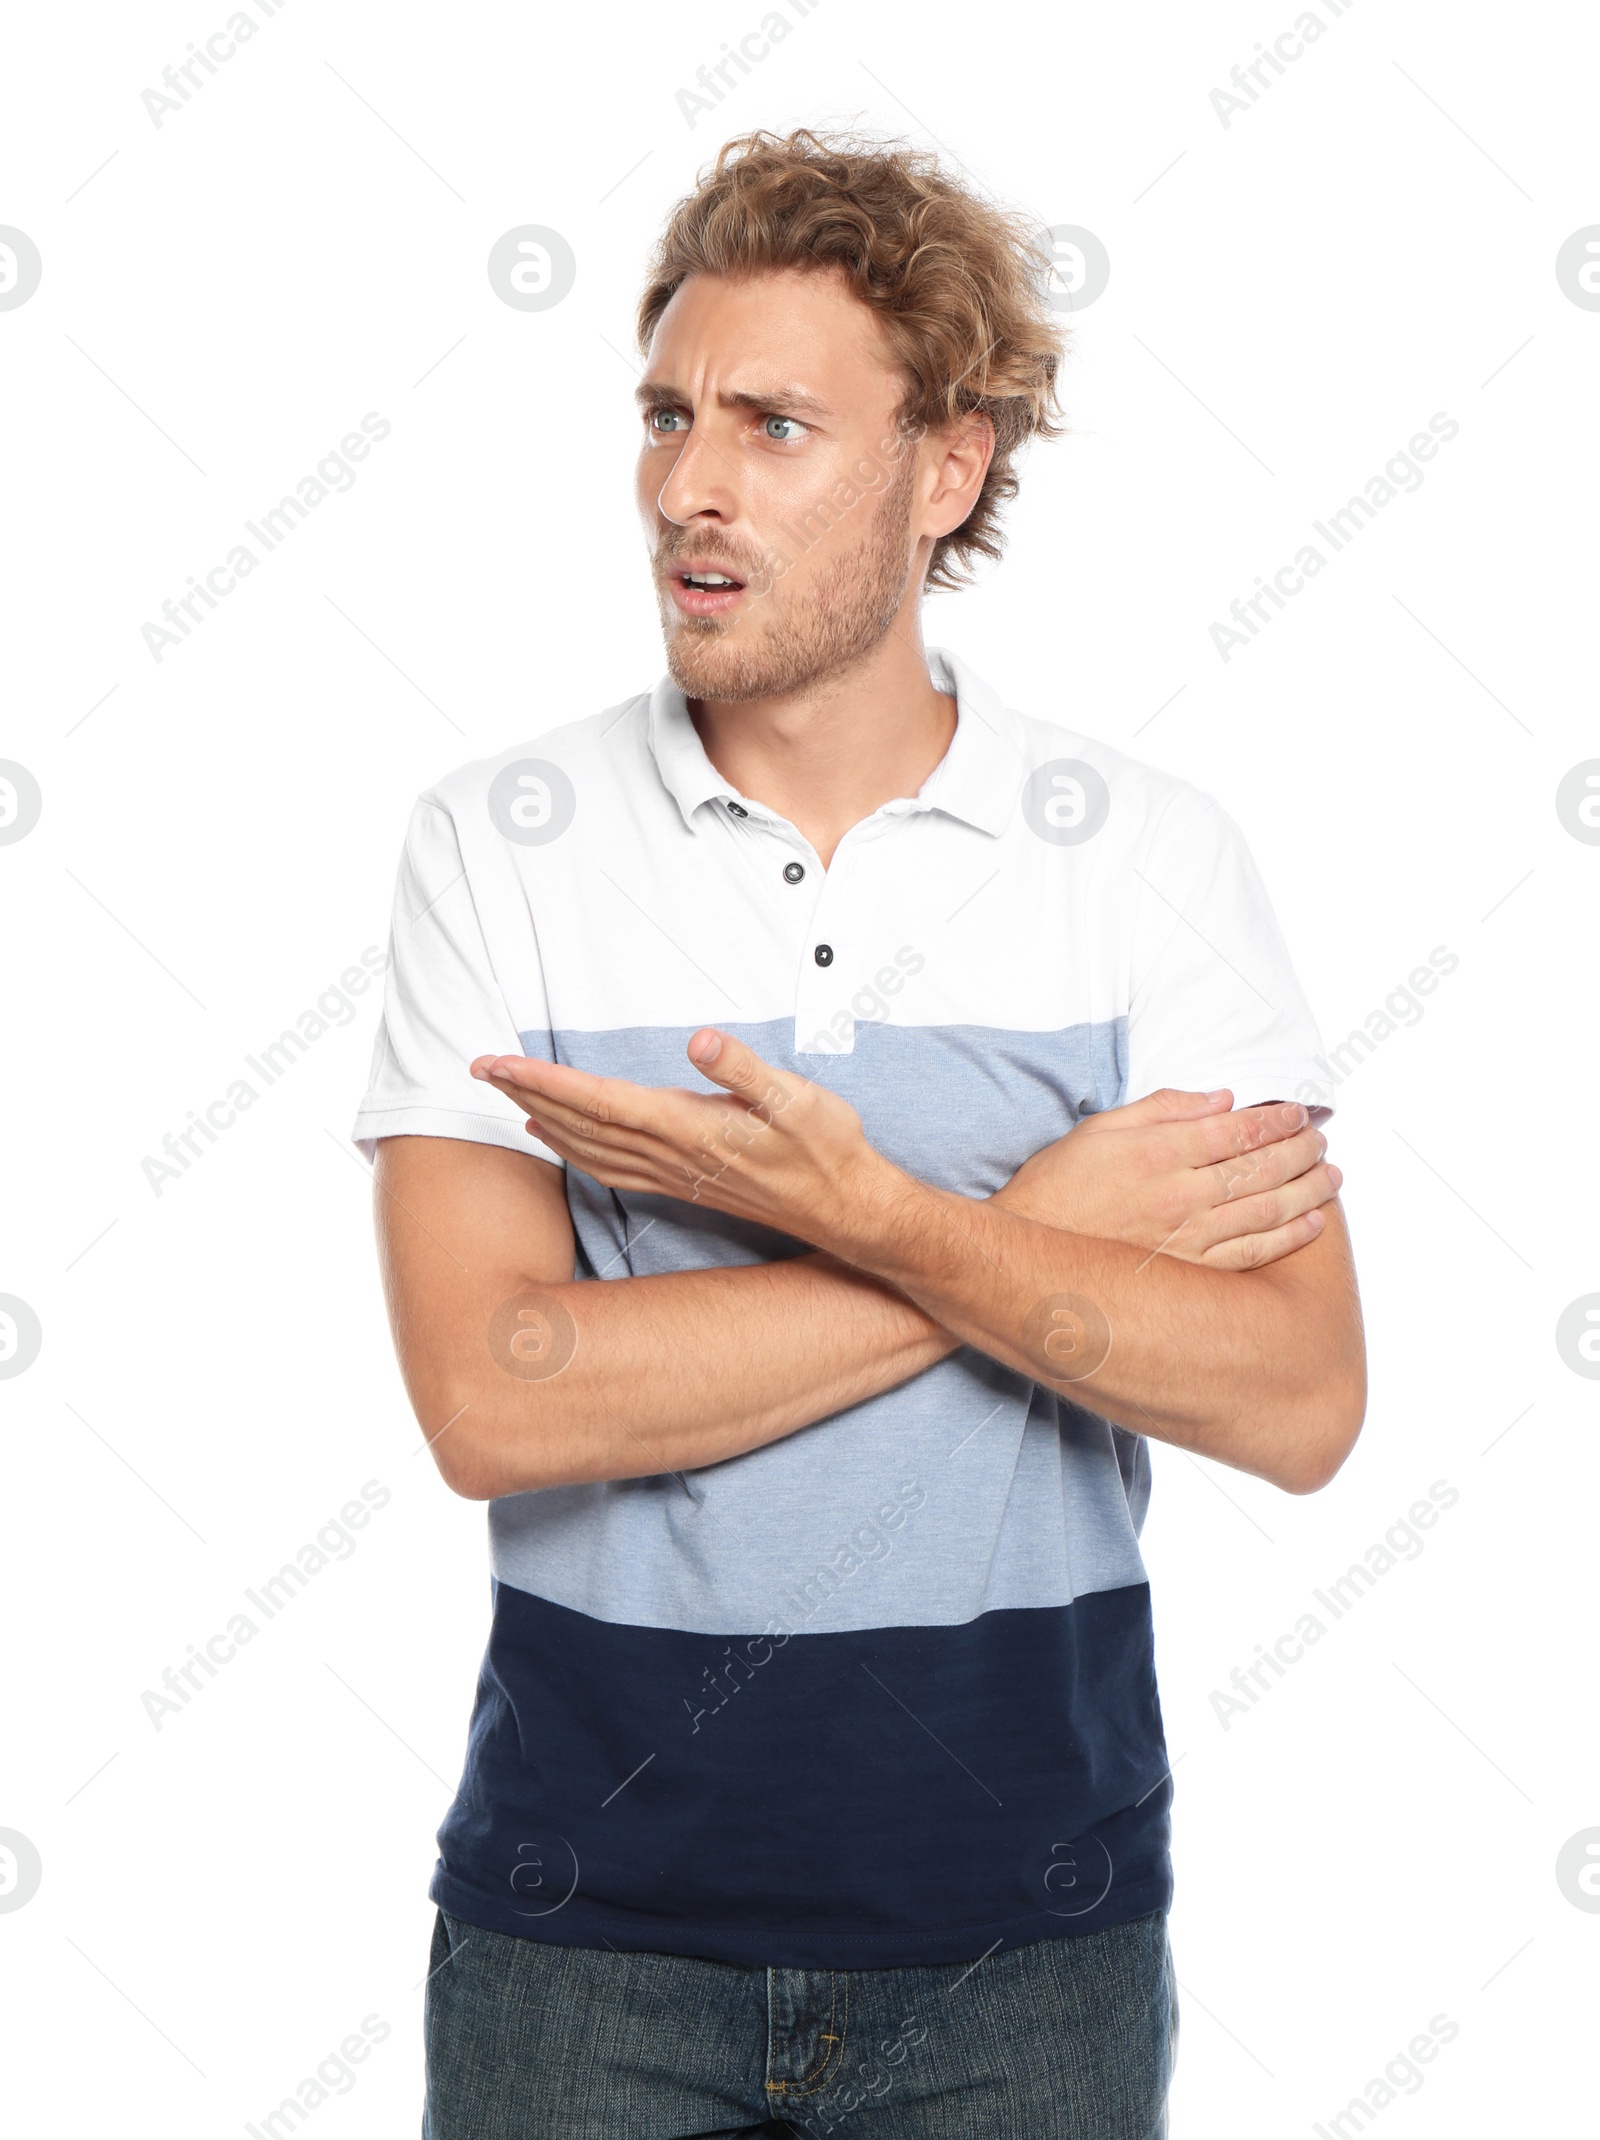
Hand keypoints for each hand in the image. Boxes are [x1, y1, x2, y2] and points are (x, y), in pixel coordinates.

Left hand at [470, 1030, 893, 1243]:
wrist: (846, 1211)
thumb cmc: (827, 1149)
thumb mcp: (800, 1099)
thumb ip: (746, 1071)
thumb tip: (701, 1041)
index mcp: (690, 1128)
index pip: (600, 1099)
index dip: (544, 1081)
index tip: (499, 1062)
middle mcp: (671, 1155)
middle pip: (580, 1122)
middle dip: (524, 1093)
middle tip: (476, 1066)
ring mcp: (673, 1174)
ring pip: (587, 1145)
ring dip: (540, 1117)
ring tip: (503, 1093)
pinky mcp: (681, 1182)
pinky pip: (607, 1165)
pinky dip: (570, 1148)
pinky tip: (553, 1136)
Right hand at [993, 1087, 1339, 1270]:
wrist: (1028, 1258)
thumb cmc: (1058, 1189)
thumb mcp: (1100, 1129)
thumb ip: (1162, 1108)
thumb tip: (1221, 1099)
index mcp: (1161, 1151)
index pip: (1238, 1129)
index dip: (1276, 1119)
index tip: (1299, 1113)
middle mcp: (1182, 1193)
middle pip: (1262, 1166)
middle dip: (1301, 1149)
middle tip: (1322, 1138)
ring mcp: (1189, 1237)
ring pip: (1267, 1208)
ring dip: (1308, 1188)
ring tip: (1331, 1174)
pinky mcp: (1190, 1270)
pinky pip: (1253, 1252)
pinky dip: (1290, 1235)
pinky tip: (1311, 1221)